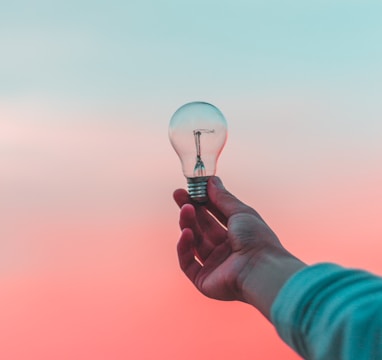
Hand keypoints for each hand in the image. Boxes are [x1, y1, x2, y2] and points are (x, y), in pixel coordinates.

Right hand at [173, 177, 304, 318]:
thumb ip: (223, 198)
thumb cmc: (257, 239)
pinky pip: (188, 262)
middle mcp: (225, 250)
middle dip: (190, 210)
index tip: (191, 188)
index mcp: (237, 235)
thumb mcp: (240, 212)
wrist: (261, 269)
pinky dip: (184, 247)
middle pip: (202, 227)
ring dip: (188, 224)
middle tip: (178, 194)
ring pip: (194, 242)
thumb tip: (211, 180)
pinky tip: (186, 233)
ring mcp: (214, 265)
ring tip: (185, 209)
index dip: (202, 201)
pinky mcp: (204, 280)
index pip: (214, 215)